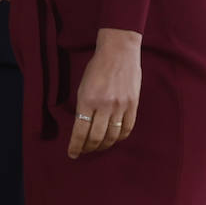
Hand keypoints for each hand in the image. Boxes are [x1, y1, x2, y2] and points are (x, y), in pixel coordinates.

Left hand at [68, 28, 140, 159]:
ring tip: (98, 147)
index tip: (72, 154)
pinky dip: (119, 138)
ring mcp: (120, 106)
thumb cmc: (97, 66)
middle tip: (85, 151)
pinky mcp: (133, 104)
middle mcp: (104, 105)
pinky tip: (114, 139)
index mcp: (87, 99)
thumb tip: (82, 128)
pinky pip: (127, 129)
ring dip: (103, 145)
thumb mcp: (83, 86)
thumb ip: (84, 107)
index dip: (75, 146)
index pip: (80, 131)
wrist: (119, 50)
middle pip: (96, 138)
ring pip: (112, 136)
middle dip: (88, 148)